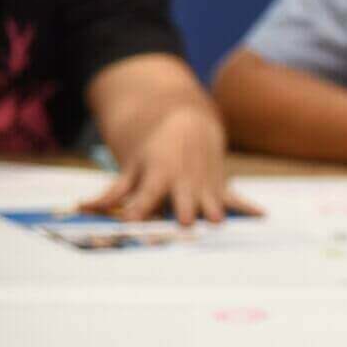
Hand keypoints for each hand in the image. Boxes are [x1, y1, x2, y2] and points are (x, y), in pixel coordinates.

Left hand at [78, 105, 260, 225]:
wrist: (188, 123)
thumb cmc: (154, 149)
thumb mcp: (132, 166)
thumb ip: (113, 191)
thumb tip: (83, 207)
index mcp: (160, 173)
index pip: (148, 194)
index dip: (139, 208)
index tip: (132, 221)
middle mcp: (185, 180)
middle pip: (183, 198)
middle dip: (185, 210)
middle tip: (184, 224)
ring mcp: (205, 184)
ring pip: (211, 200)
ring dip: (214, 211)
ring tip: (217, 223)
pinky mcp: (220, 187)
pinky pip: (236, 199)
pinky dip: (248, 207)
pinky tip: (263, 216)